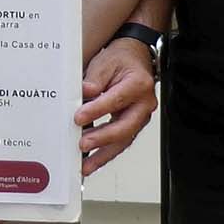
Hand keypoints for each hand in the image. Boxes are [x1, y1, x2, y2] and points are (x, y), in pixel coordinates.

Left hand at [76, 37, 157, 176]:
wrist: (135, 58)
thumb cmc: (122, 60)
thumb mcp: (105, 62)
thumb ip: (94, 79)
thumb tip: (85, 93)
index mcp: (139, 84)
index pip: (116, 101)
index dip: (97, 110)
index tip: (79, 117)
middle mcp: (144, 104)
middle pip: (124, 127)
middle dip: (102, 139)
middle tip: (83, 145)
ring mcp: (140, 117)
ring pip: (123, 140)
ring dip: (104, 154)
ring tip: (86, 165)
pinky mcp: (133, 125)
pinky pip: (121, 141)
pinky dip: (106, 152)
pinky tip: (92, 160)